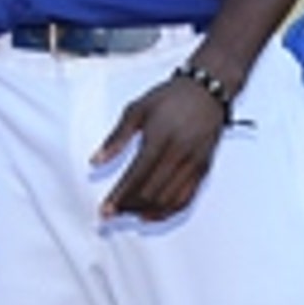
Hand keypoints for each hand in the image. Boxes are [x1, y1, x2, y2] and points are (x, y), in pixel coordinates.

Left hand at [93, 73, 228, 220]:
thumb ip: (116, 138)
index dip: (119, 197)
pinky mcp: (203, 168)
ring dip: (146, 212)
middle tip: (114, 212)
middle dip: (129, 207)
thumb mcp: (136, 110)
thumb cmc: (171, 98)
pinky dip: (168, 211)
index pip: (136, 177)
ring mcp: (194, 163)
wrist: (207, 90)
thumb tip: (96, 160)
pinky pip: (186, 198)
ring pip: (168, 200)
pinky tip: (152, 214)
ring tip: (129, 213)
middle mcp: (179, 154)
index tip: (105, 210)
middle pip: (151, 193)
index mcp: (159, 139)